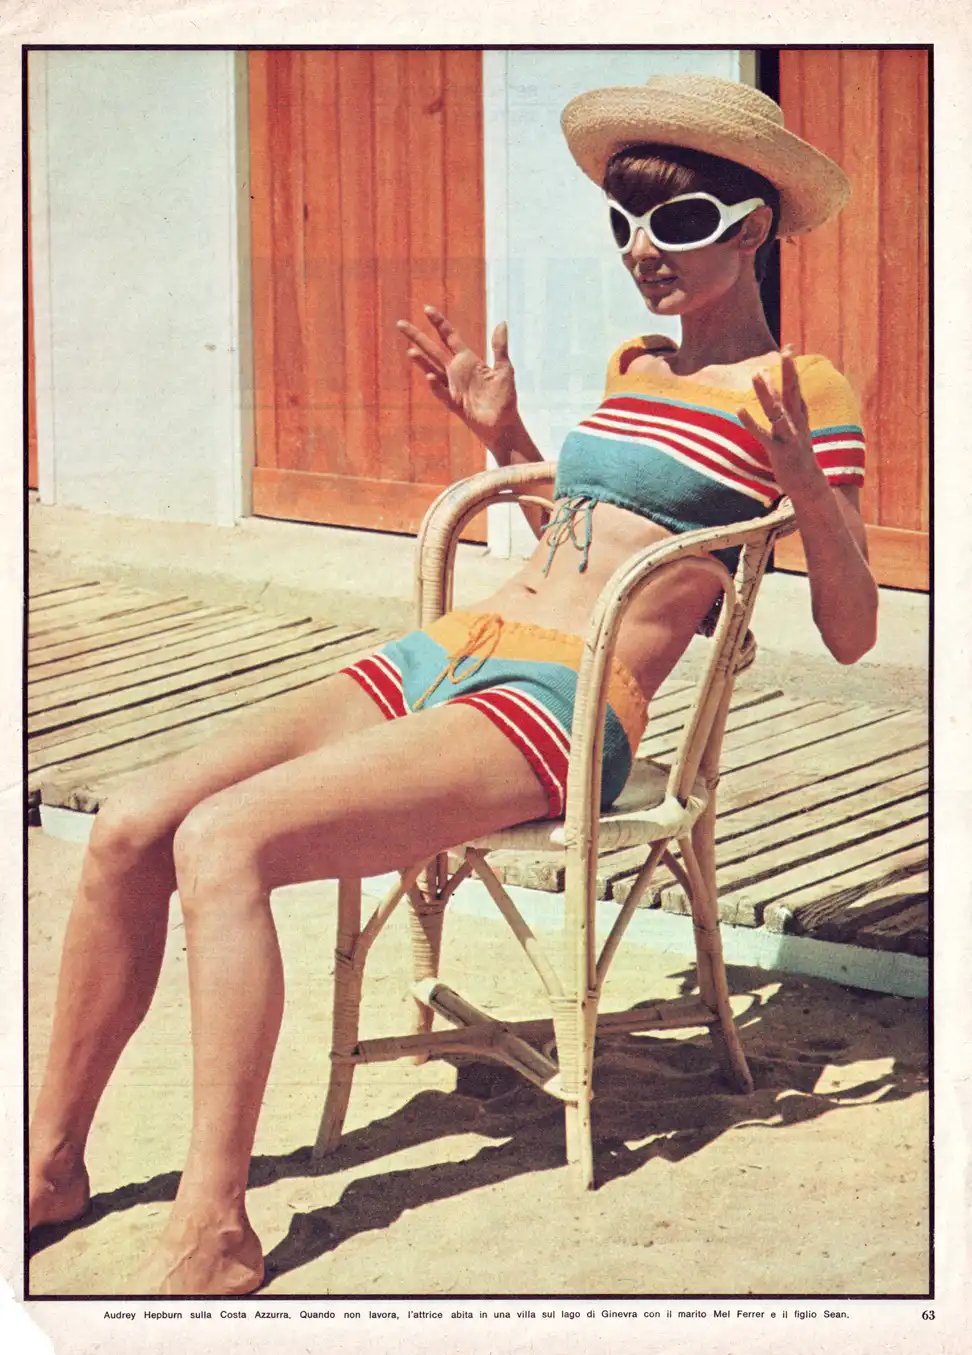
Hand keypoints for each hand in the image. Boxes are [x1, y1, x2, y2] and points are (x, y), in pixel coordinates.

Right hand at [397, 307, 518, 445]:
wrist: (503, 424)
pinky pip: (442, 393)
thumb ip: (500, 347)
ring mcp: (453, 387)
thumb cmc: (504, 398)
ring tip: (410, 350)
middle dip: (417, 337)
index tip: (427, 309)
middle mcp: (456, 371)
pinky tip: (428, 376)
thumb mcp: (504, 369)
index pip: (449, 337)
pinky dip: (435, 385)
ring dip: (421, 361)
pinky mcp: (455, 403)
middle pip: (432, 350)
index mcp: (467, 360)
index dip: (438, 323)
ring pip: (432, 370)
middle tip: (400, 323)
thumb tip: (502, 322)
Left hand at [738, 348, 826, 501]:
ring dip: (767, 393)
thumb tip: (777, 391)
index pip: (796, 387)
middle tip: (785, 352)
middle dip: (789, 373)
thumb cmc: (797, 453)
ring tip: (757, 374)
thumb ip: (786, 408)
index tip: (788, 347)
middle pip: (793, 393)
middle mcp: (797, 423)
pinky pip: (763, 435)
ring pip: (777, 411)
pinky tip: (739, 410)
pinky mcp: (779, 451)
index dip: (792, 368)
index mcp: (800, 416)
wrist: (808, 484)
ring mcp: (788, 436)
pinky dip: (751, 423)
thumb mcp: (794, 428)